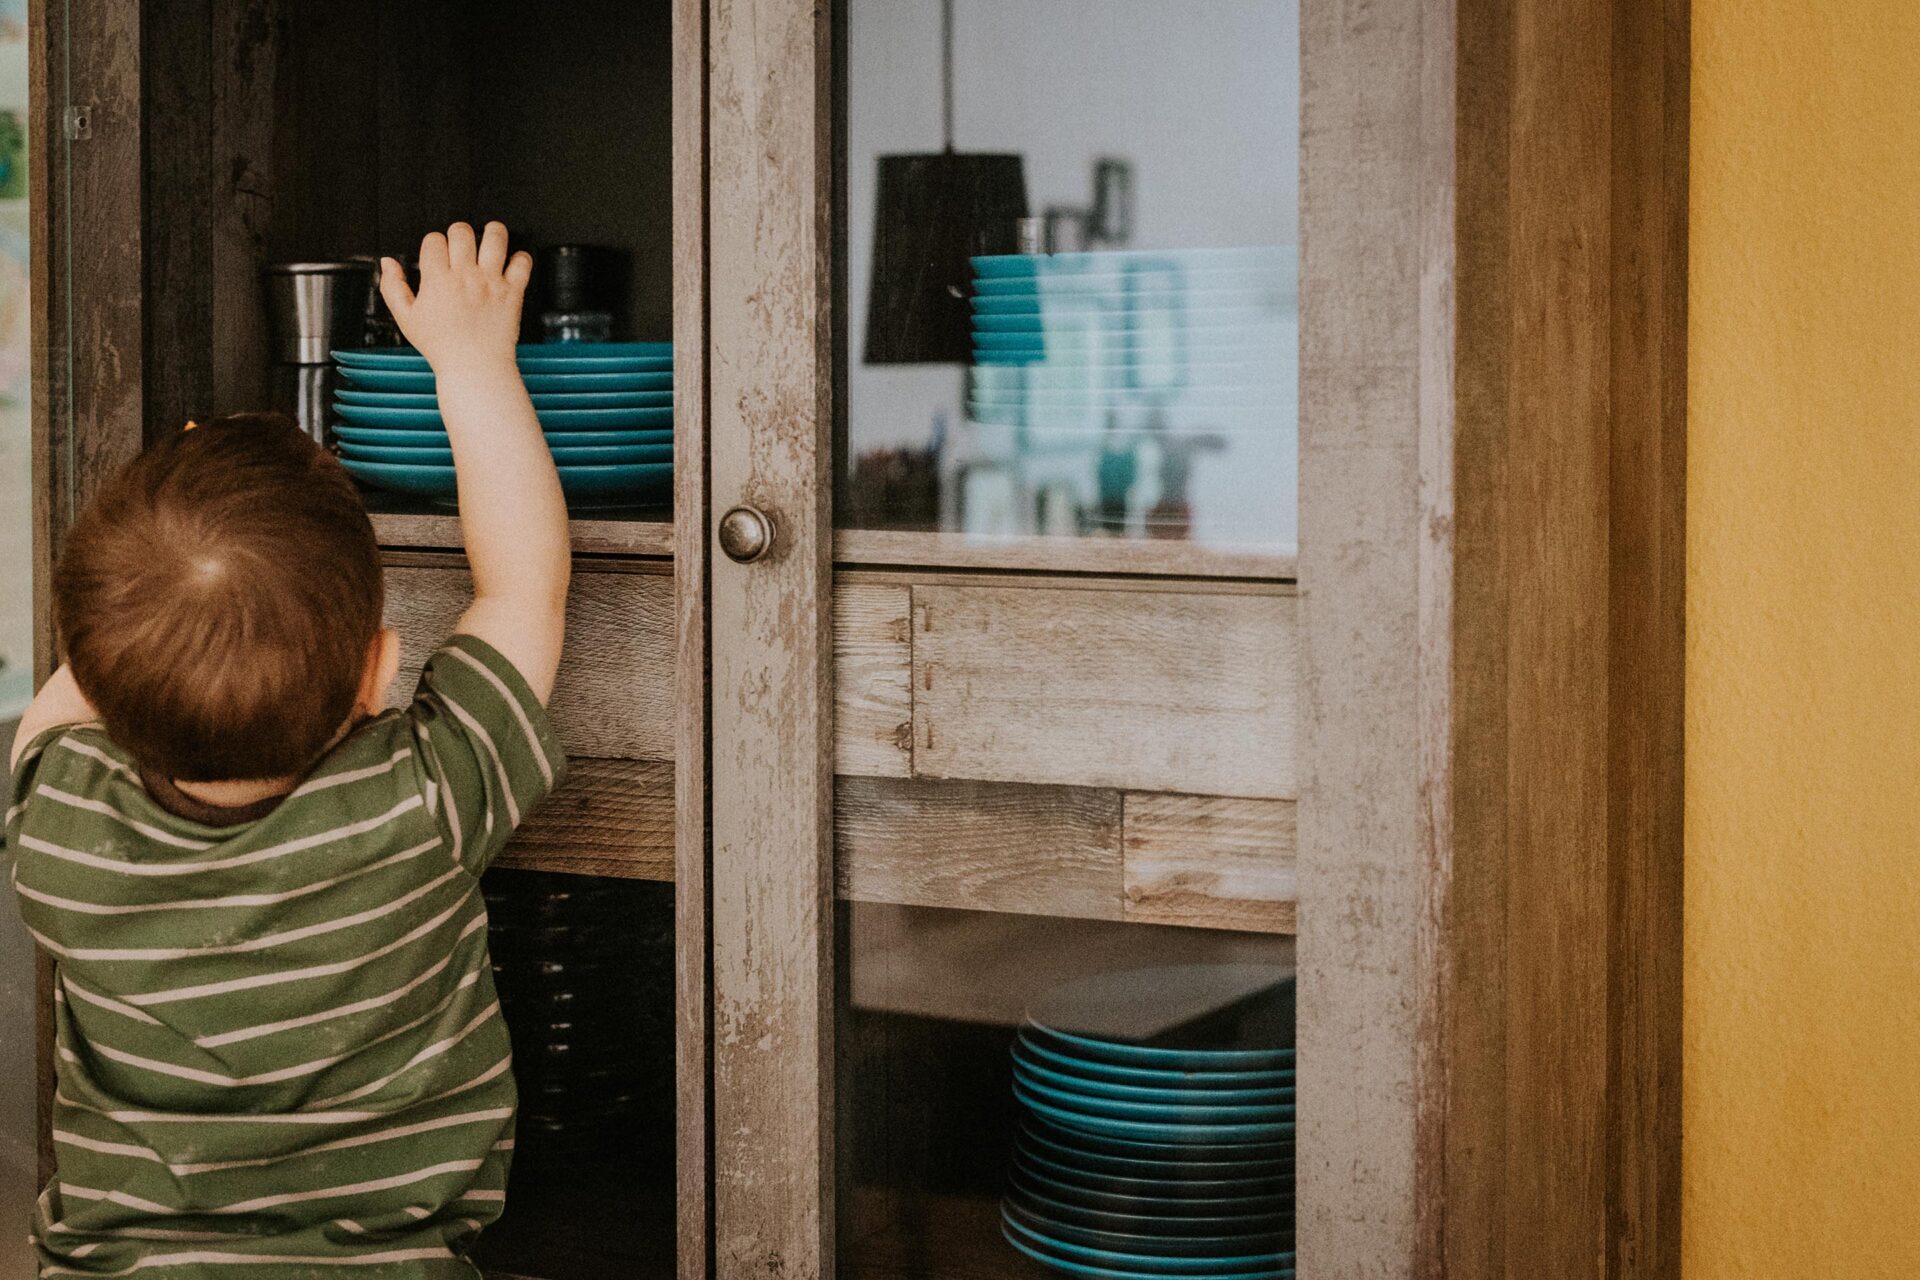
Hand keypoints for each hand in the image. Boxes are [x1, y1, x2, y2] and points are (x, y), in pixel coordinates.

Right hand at [379, 222, 532, 376]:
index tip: (438, 254)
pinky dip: (520, 258)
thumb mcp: (406, 319)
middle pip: (462, 232)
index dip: (434, 243)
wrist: (474, 368)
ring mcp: (491, 282)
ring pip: (495, 237)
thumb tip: (387, 263)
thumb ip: (393, 288)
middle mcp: (465, 276)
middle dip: (459, 234)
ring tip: (490, 237)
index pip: (434, 240)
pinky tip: (512, 262)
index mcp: (438, 280)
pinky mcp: (513, 292)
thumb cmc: (441, 347)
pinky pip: (522, 262)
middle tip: (462, 246)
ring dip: (493, 233)